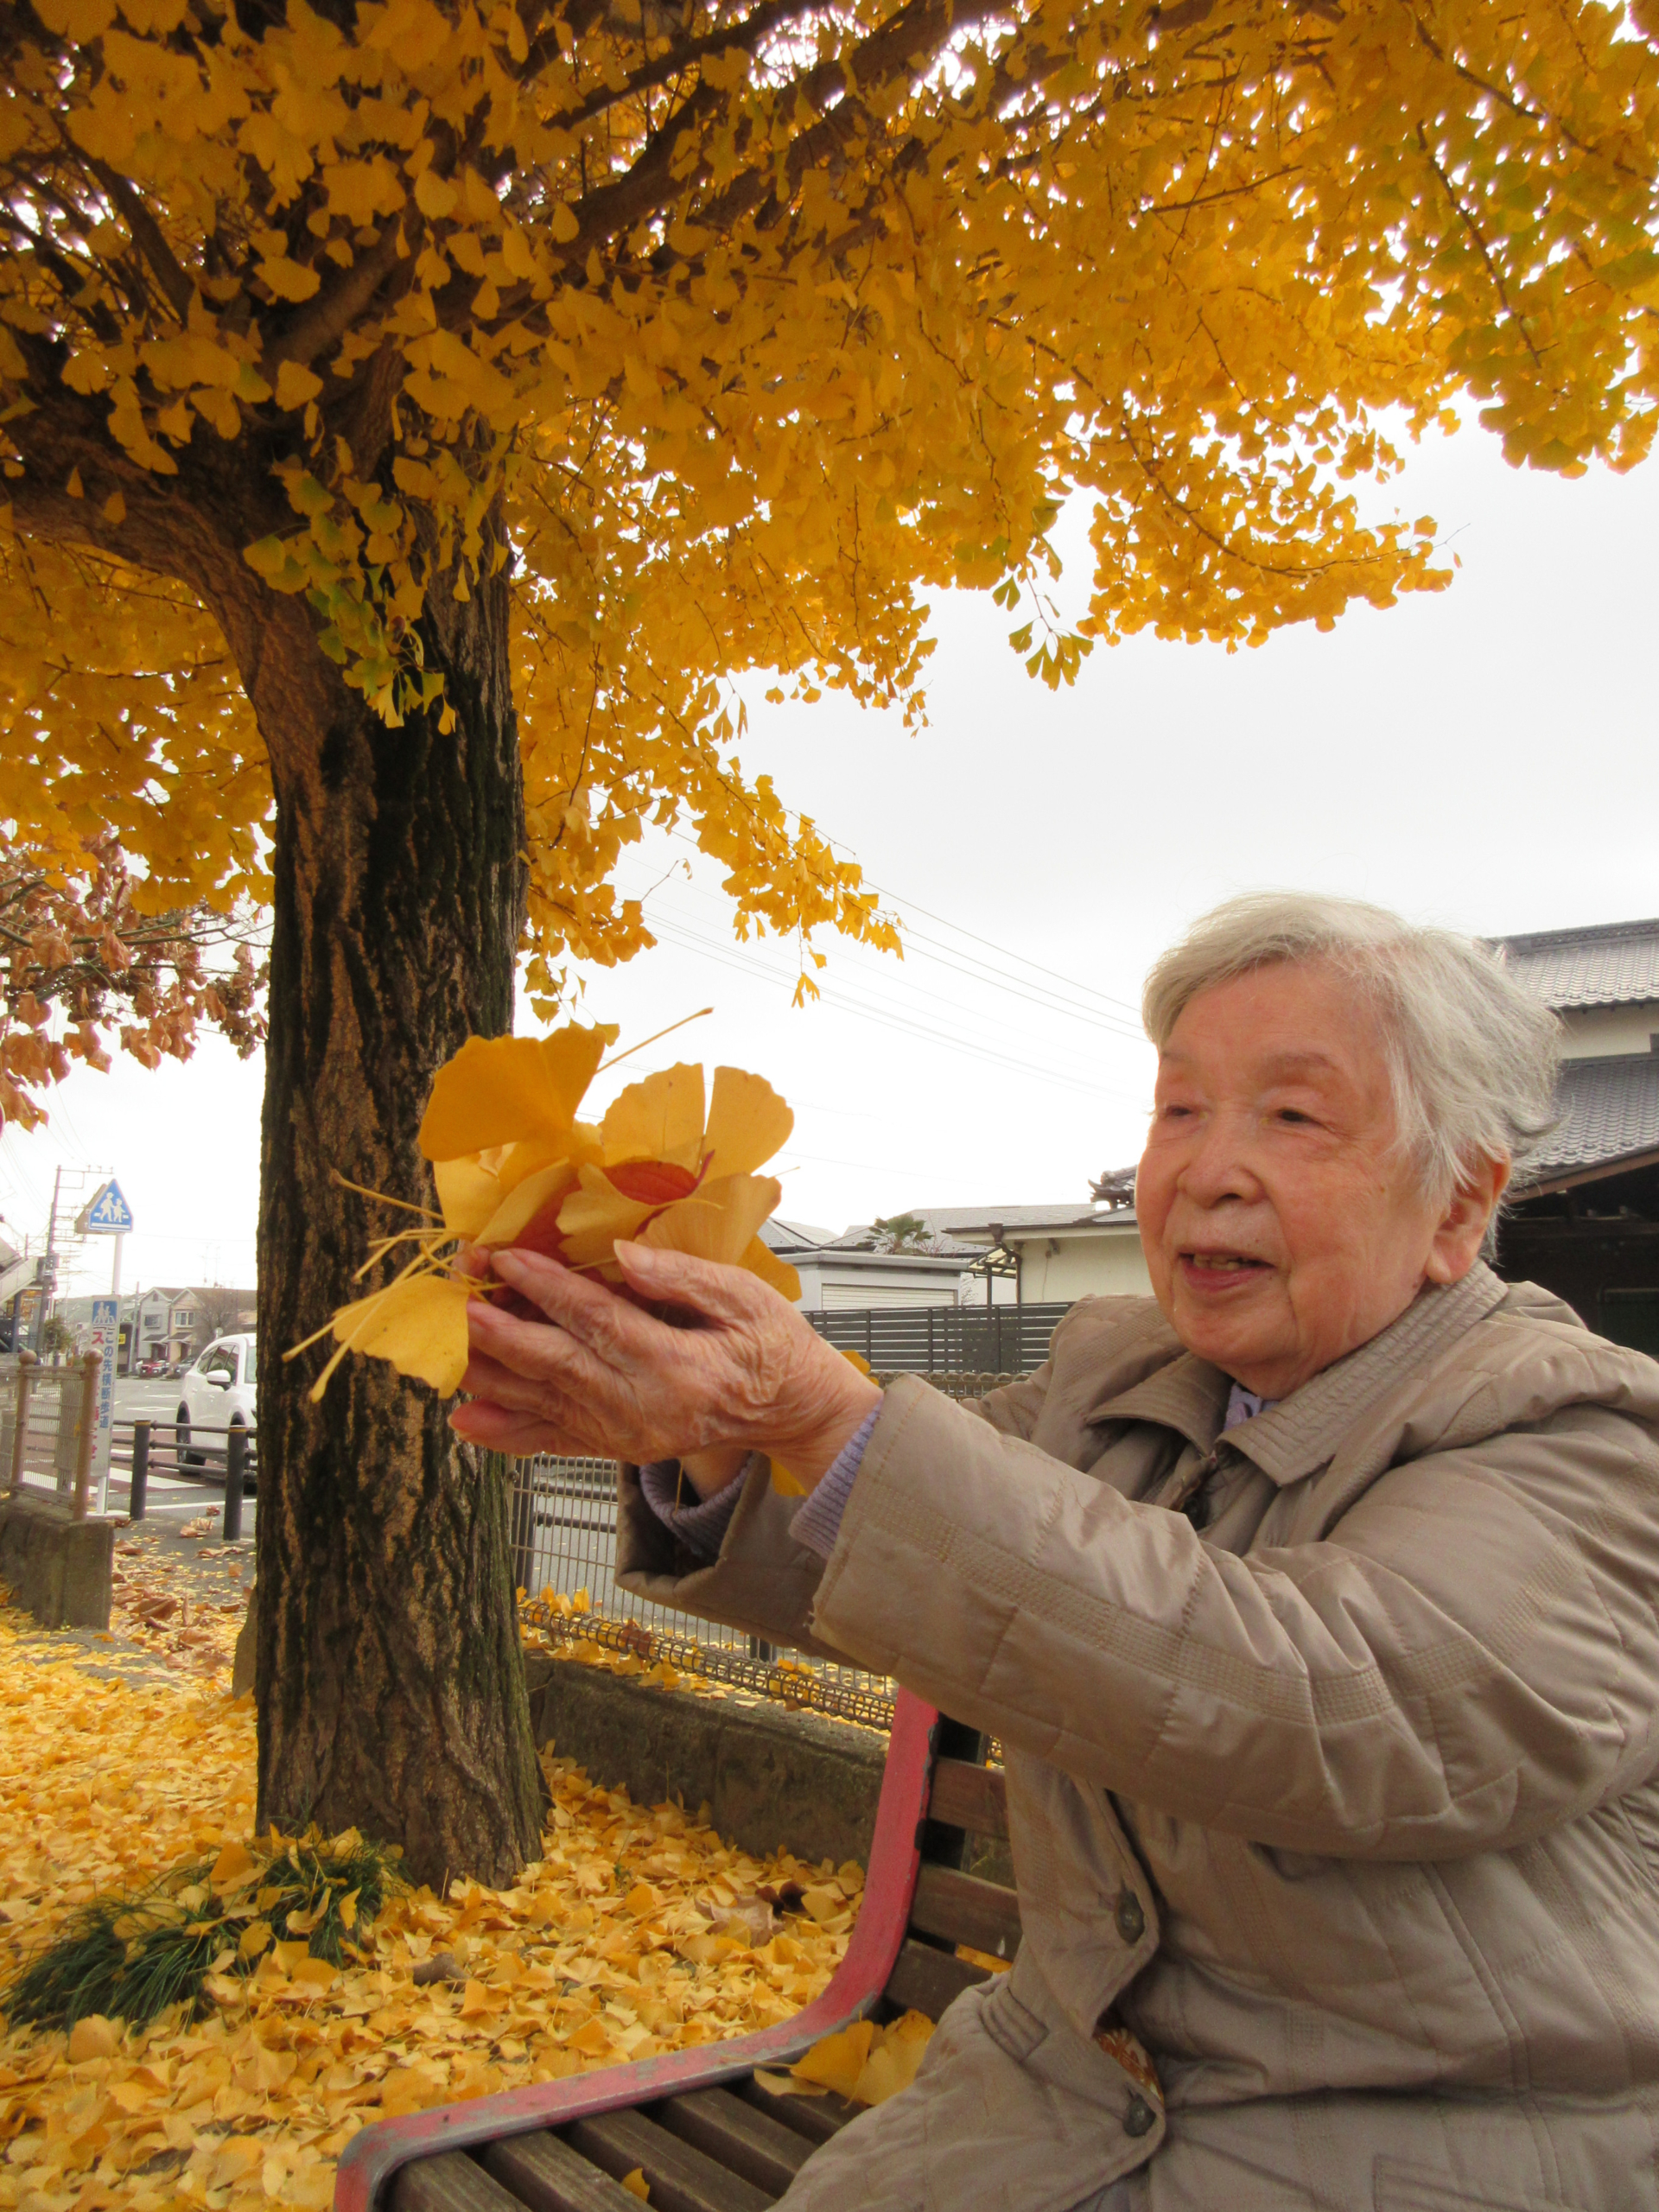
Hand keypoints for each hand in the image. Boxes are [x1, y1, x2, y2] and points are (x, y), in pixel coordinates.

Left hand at [449, 1240, 881, 1486]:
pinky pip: (553, 1441)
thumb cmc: (773, 1346)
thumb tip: (624, 1257)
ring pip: (543, 1404)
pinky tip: (467, 1419)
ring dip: (490, 1374)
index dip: (546, 1287)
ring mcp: (626, 1435)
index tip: (505, 1257)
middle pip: (556, 1366)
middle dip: (499, 1329)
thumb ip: (683, 1276)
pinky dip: (506, 1432)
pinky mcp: (618, 1447)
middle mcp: (643, 1409)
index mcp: (677, 1367)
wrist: (792, 1412)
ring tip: (445, 1346)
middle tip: (456, 1297)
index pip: (597, 1321)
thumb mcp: (746, 1297)